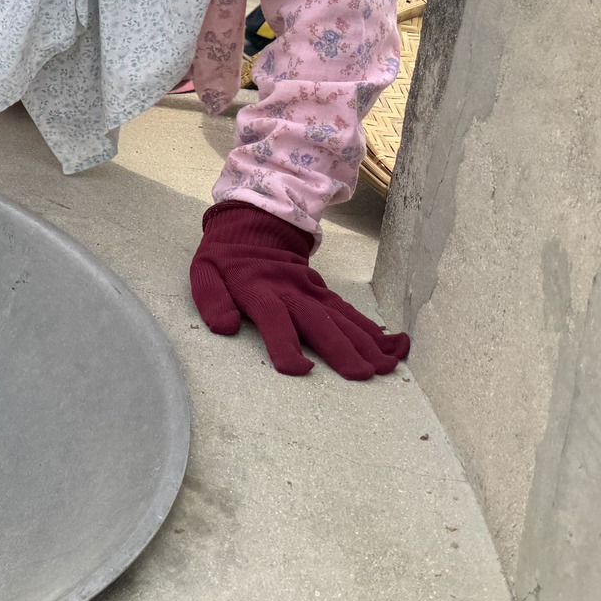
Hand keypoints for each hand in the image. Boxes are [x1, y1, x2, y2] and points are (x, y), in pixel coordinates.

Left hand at [190, 201, 409, 378]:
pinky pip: (350, 312)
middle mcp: (289, 291)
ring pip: (340, 318)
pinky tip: (396, 347)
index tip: (298, 370)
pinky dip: (374, 330)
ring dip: (365, 343)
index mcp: (256, 289)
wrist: (252, 225)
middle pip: (317, 321)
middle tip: (361, 374)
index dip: (284, 343)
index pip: (273, 318)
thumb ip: (211, 299)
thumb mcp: (204, 273)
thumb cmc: (225, 260)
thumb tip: (224, 327)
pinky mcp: (324, 292)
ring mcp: (311, 291)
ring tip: (387, 367)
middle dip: (340, 349)